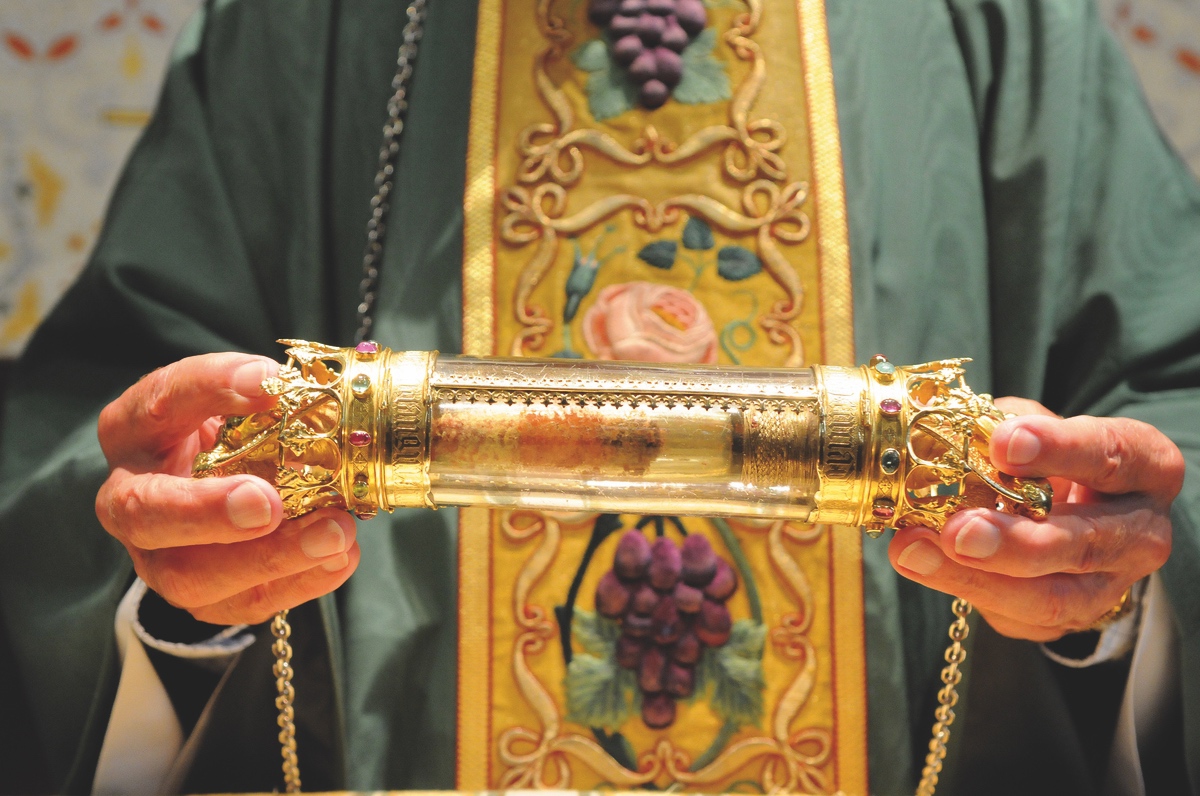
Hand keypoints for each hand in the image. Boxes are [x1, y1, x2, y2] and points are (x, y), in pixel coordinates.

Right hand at [96, 353, 359, 625]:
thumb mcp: (240, 396)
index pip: (159, 402)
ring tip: (333, 533)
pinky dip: (299, 583)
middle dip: (206, 512)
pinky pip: (244, 603)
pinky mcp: (205, 598)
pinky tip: (340, 557)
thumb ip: (255, 388)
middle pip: (145, 515)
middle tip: (266, 504)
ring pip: (192, 576)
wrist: (235, 482)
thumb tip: (282, 386)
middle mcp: (131, 500)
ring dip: (268, 558)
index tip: (268, 383)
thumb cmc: (234, 431)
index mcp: (135, 431)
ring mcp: (161, 558)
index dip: (210, 390)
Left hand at [888, 397, 1181, 640]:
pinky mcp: (1068, 619)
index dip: (1059, 450)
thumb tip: (951, 433)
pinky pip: (1019, 617)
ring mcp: (1109, 585)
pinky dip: (965, 591)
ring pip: (1052, 597)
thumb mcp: (1035, 429)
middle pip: (1086, 543)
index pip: (1112, 456)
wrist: (1067, 511)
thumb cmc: (1049, 460)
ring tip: (915, 552)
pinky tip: (923, 565)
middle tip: (960, 529)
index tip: (1003, 444)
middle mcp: (1139, 533)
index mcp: (1144, 468)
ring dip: (978, 578)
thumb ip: (1003, 428)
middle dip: (1017, 541)